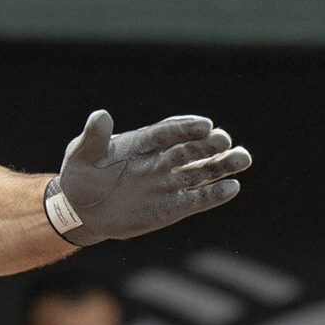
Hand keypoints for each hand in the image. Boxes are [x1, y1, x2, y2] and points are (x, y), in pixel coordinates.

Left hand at [44, 110, 249, 245]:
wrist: (80, 209)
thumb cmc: (80, 177)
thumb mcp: (80, 155)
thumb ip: (93, 137)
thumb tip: (100, 115)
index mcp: (142, 143)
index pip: (169, 132)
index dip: (187, 127)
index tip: (205, 125)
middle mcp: (160, 161)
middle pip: (190, 150)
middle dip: (209, 145)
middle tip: (225, 140)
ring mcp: (167, 184)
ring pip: (200, 172)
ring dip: (222, 166)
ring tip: (244, 158)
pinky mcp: (170, 208)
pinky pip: (196, 199)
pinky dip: (213, 195)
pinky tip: (233, 188)